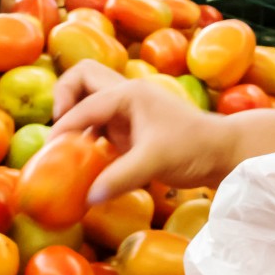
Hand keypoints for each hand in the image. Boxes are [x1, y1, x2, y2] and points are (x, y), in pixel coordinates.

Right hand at [51, 59, 235, 201]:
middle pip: (81, 78)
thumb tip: (87, 197)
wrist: (222, 152)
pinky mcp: (132, 126)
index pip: (84, 103)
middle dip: (64, 98)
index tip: (51, 151)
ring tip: (70, 147)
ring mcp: (129, 109)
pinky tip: (90, 159)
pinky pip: (99, 121)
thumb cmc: (193, 149)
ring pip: (89, 97)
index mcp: (129, 93)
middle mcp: (126, 94)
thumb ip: (120, 177)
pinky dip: (88, 133)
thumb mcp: (155, 161)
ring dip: (75, 116)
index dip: (64, 126)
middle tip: (62, 132)